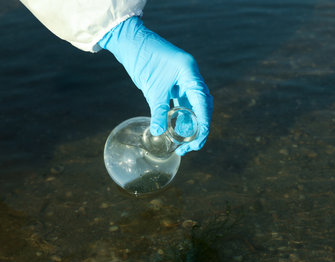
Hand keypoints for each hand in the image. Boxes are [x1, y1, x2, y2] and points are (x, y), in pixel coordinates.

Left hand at [98, 17, 212, 155]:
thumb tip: (158, 133)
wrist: (131, 42)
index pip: (203, 102)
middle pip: (203, 106)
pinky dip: (182, 115)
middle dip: (200, 127)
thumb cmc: (142, 59)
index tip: (199, 140)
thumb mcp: (152, 89)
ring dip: (192, 123)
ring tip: (184, 142)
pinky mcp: (176, 82)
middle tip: (192, 146)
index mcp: (190, 73)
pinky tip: (178, 129)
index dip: (203, 123)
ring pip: (194, 105)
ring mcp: (185, 78)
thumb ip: (158, 111)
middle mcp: (191, 75)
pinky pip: (184, 102)